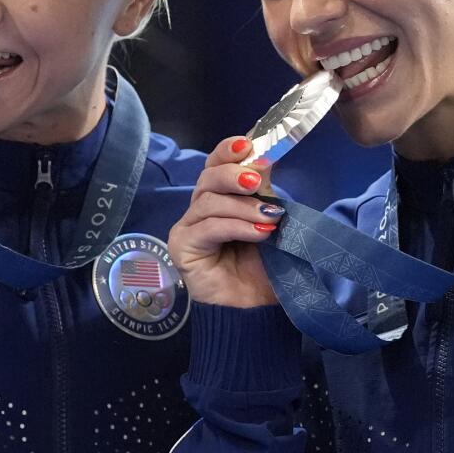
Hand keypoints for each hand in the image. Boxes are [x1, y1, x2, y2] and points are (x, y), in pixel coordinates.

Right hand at [168, 136, 280, 307]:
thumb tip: (265, 155)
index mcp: (219, 198)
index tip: (249, 142)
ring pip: (209, 201)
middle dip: (234, 173)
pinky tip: (259, 234)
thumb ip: (263, 192)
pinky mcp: (182, 247)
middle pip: (208, 177)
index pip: (216, 163)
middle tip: (259, 179)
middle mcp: (199, 209)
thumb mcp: (268, 220)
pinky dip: (236, 226)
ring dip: (244, 207)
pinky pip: (207, 227)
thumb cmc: (264, 266)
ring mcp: (187, 228)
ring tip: (270, 219)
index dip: (229, 150)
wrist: (258, 310)